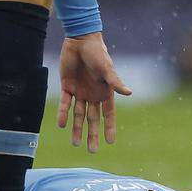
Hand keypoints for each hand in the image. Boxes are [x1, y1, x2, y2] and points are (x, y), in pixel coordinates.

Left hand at [58, 33, 131, 152]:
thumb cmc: (98, 53)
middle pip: (93, 119)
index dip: (109, 128)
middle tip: (92, 151)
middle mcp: (93, 94)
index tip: (110, 142)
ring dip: (77, 128)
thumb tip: (129, 93)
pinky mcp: (67, 86)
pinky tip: (62, 124)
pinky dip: (63, 113)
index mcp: (105, 91)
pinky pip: (65, 103)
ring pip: (78, 114)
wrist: (80, 40)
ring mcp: (80, 91)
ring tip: (75, 143)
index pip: (108, 114)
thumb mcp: (107, 68)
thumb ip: (115, 82)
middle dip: (92, 134)